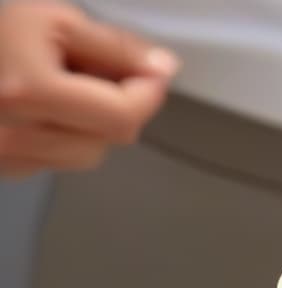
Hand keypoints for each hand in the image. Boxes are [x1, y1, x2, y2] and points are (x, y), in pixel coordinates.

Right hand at [0, 0, 178, 176]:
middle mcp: (15, 135)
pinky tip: (44, 110)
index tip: (153, 71)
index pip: (123, 115)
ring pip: (91, 152)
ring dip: (92, 123)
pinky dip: (66, 136)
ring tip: (64, 87)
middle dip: (118, 104)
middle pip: (112, 137)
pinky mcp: (5, 170)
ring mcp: (7, 158)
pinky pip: (61, 160)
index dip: (148, 92)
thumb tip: (163, 69)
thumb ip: (114, 47)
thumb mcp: (51, 21)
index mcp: (29, 92)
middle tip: (99, 71)